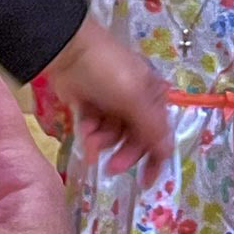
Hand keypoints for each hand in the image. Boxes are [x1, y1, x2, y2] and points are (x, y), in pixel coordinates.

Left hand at [43, 15, 170, 175]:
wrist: (67, 50)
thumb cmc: (108, 71)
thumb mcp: (135, 98)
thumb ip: (152, 128)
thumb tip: (166, 154)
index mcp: (153, 97)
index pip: (160, 135)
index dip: (155, 160)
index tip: (145, 183)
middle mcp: (136, 102)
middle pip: (135, 139)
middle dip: (123, 153)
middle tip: (111, 168)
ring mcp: (112, 104)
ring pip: (113, 136)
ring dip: (102, 140)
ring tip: (89, 137)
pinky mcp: (90, 105)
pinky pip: (95, 127)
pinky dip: (89, 131)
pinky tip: (83, 128)